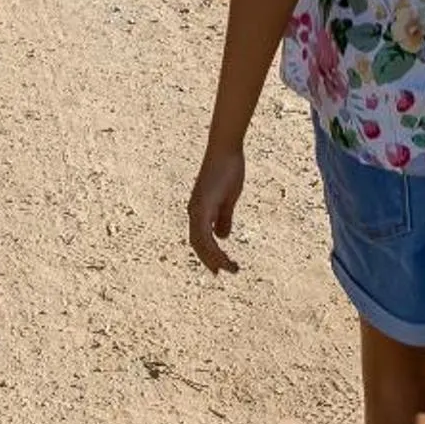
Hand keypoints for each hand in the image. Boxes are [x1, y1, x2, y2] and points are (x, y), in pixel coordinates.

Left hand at [187, 146, 245, 273]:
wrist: (225, 150)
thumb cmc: (227, 169)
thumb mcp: (228, 199)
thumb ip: (224, 218)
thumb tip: (222, 237)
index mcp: (199, 210)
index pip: (200, 239)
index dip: (207, 254)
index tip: (219, 268)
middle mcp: (194, 211)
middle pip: (197, 244)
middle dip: (209, 260)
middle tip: (221, 273)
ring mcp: (197, 208)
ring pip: (200, 242)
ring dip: (214, 258)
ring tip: (230, 268)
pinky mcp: (203, 205)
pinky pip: (204, 233)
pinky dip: (213, 248)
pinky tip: (223, 255)